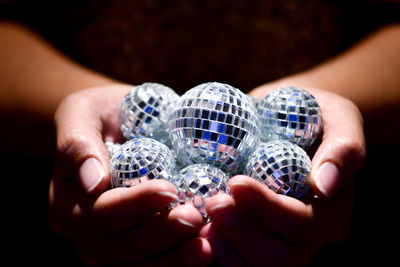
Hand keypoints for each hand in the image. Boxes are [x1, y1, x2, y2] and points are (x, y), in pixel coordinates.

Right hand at [48, 85, 211, 265]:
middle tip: (195, 216)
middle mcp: (85, 231)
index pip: (98, 214)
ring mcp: (111, 243)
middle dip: (160, 233)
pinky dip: (181, 258)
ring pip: (140, 261)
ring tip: (207, 243)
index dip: (134, 206)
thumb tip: (91, 181)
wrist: (119, 124)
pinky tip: (209, 247)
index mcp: (67, 202)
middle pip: (121, 245)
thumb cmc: (101, 113)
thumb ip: (77, 144)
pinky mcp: (138, 246)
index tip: (168, 189)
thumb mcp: (82, 112)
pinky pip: (157, 260)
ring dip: (175, 255)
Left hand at [201, 87, 364, 265]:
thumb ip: (343, 149)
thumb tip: (325, 185)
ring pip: (254, 266)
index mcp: (330, 214)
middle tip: (212, 201)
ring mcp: (279, 245)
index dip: (268, 209)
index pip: (301, 223)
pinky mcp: (252, 243)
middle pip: (278, 256)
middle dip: (241, 231)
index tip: (236, 183)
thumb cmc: (312, 119)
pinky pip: (234, 261)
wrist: (284, 124)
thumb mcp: (338, 120)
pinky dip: (213, 252)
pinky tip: (195, 230)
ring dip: (224, 247)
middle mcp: (307, 238)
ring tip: (199, 218)